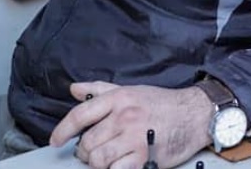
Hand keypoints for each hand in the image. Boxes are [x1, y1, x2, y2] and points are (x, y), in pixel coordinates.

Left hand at [49, 82, 211, 168]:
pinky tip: (119, 165)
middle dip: (85, 152)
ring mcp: (134, 138)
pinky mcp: (145, 156)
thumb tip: (75, 89)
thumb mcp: (131, 90)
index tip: (56, 140)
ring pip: (98, 159)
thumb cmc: (162, 103)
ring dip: (97, 163)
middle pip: (88, 142)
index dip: (62, 129)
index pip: (80, 114)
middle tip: (91, 152)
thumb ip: (100, 89)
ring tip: (104, 160)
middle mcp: (124, 117)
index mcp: (118, 98)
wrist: (194, 114)